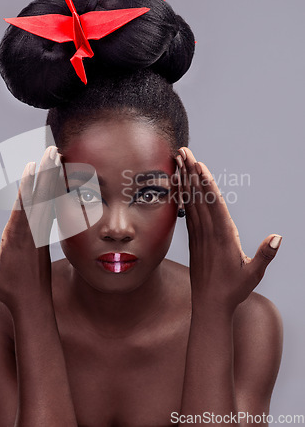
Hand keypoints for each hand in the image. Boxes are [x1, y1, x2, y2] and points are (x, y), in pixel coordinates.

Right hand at [0, 146, 61, 312]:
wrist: (34, 303)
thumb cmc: (9, 289)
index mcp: (18, 237)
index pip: (23, 205)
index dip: (28, 184)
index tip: (32, 166)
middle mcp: (32, 231)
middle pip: (40, 196)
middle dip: (47, 172)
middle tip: (53, 150)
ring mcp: (41, 232)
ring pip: (48, 199)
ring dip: (53, 177)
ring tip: (58, 158)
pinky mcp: (45, 236)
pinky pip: (50, 209)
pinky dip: (54, 193)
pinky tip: (58, 181)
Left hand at [176, 147, 281, 313]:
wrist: (209, 305)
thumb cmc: (234, 290)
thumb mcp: (253, 274)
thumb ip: (265, 255)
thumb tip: (278, 237)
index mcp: (223, 237)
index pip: (214, 206)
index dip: (206, 185)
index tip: (199, 167)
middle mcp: (208, 232)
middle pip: (199, 197)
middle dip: (191, 173)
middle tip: (183, 151)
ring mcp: (198, 234)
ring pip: (190, 201)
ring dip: (184, 179)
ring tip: (178, 160)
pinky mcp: (193, 238)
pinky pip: (187, 212)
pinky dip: (183, 195)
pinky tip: (179, 183)